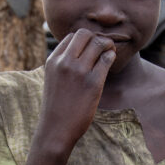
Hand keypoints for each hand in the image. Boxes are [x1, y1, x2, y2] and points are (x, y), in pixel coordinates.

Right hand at [37, 29, 115, 153]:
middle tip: (103, 48)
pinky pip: (106, 60)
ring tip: (109, 52)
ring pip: (98, 43)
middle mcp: (65, 62)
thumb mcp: (53, 80)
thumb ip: (63, 65)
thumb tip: (79, 53)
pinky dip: (110, 57)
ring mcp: (79, 72)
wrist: (56, 130)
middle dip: (96, 38)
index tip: (90, 49)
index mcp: (53, 60)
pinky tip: (110, 61)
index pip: (72, 37)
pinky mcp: (93, 83)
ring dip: (107, 45)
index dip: (84, 41)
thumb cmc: (56, 107)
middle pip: (85, 34)